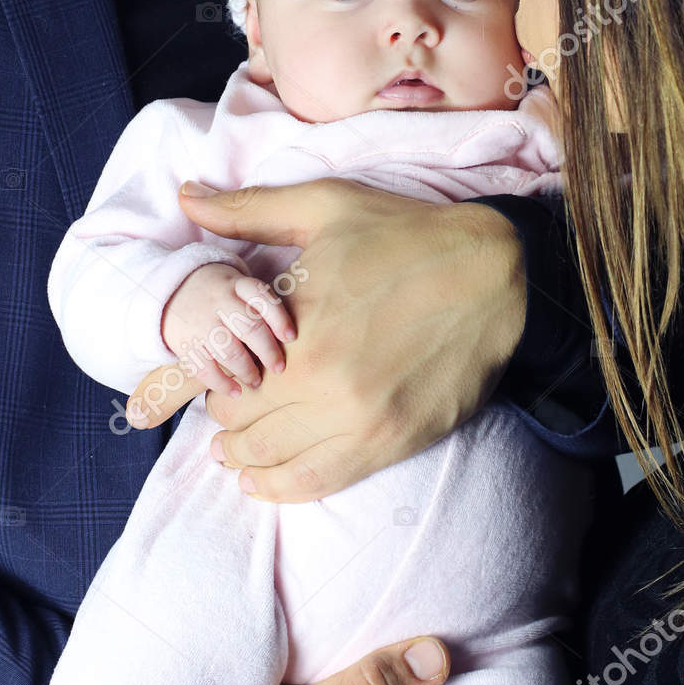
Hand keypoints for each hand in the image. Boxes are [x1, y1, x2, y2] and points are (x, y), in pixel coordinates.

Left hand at [125, 179, 524, 500]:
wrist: (497, 272)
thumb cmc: (408, 234)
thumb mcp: (326, 206)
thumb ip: (249, 209)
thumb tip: (186, 196)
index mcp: (296, 322)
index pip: (222, 370)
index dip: (213, 370)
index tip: (220, 365)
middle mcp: (321, 379)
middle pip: (239, 420)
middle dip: (226, 414)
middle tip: (230, 404)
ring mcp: (359, 417)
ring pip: (270, 458)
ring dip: (243, 455)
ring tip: (234, 450)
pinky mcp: (391, 441)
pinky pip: (317, 482)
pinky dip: (280, 488)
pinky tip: (260, 482)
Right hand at [160, 261, 297, 400]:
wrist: (171, 291)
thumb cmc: (220, 294)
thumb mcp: (239, 286)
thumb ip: (261, 304)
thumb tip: (290, 338)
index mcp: (236, 285)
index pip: (261, 297)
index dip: (279, 318)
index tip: (291, 337)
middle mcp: (218, 301)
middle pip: (248, 327)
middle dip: (267, 351)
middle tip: (279, 367)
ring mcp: (200, 322)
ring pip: (227, 349)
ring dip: (246, 370)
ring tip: (256, 381)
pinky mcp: (184, 343)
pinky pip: (203, 367)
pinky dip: (221, 383)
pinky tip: (236, 392)